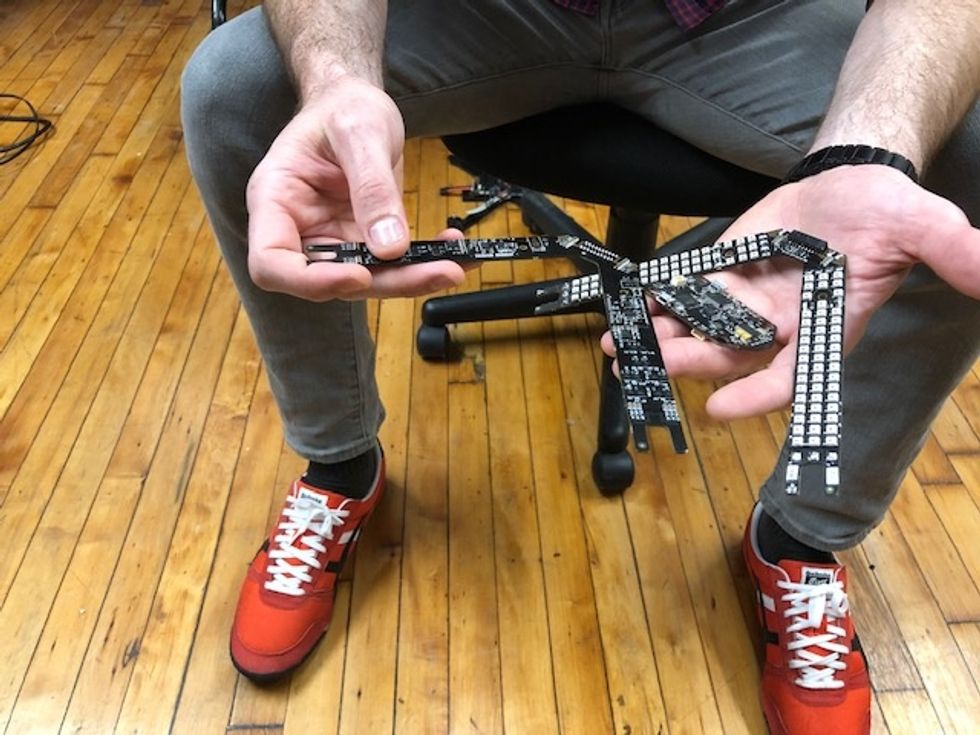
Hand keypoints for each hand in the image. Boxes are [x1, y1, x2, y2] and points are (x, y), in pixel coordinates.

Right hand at [244, 77, 464, 300]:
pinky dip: (422, 263)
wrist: (355, 104)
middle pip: (328, 282)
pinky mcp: (361, 243)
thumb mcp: (359, 132)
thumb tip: (389, 246)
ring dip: (411, 279)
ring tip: (453, 266)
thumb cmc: (342, 108)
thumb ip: (372, 188)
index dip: (311, 281)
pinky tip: (452, 251)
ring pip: (365, 281)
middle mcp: (298, 230)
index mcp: (275, 201)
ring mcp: (331, 240)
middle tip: (437, 272)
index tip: (359, 274)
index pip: (272, 264)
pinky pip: (389, 266)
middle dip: (384, 283)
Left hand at [602, 165, 979, 419]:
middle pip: (728, 357)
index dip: (756, 397)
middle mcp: (780, 327)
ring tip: (618, 345)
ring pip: (698, 332)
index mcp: (824, 330)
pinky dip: (657, 302)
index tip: (720, 409)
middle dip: (687, 363)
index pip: (789, 377)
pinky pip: (686, 295)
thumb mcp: (924, 228)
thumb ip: (952, 252)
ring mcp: (747, 303)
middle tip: (647, 364)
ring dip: (659, 339)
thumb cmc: (887, 212)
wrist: (852, 182)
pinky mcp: (723, 274)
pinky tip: (627, 309)